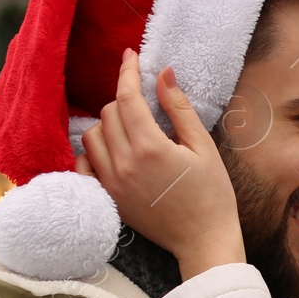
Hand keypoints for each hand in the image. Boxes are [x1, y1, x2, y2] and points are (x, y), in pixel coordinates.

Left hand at [80, 48, 243, 277]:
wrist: (203, 241)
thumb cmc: (212, 195)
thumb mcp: (203, 147)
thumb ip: (179, 109)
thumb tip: (163, 74)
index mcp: (150, 147)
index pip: (127, 97)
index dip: (128, 72)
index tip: (130, 56)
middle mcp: (124, 164)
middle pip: (108, 113)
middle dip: (123, 100)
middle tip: (144, 103)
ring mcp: (112, 184)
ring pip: (92, 136)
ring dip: (107, 124)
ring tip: (131, 128)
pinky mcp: (108, 199)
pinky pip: (86, 164)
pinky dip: (95, 152)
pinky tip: (114, 151)